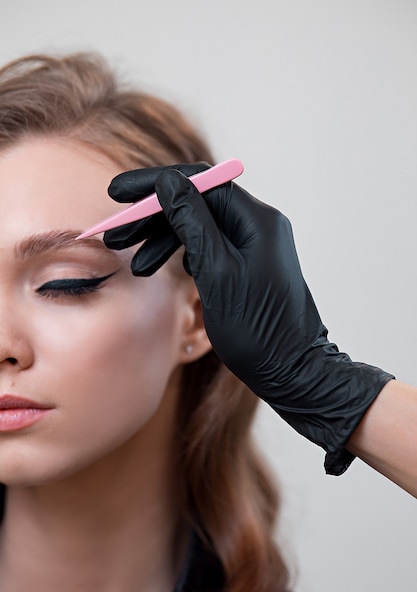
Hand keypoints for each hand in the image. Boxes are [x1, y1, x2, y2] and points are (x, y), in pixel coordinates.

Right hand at [105, 164, 393, 473]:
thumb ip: (192, 222)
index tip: (119, 193)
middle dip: (153, 215)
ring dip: (162, 238)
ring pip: (198, 227)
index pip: (200, 182)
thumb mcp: (216, 272)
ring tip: (132, 261)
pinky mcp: (246, 266)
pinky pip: (207, 248)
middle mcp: (257, 226)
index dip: (156, 184)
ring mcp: (252, 246)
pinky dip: (180, 255)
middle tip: (115, 232)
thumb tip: (169, 182)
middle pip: (196, 204)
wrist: (290, 370)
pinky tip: (158, 267)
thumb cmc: (258, 328)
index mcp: (256, 221)